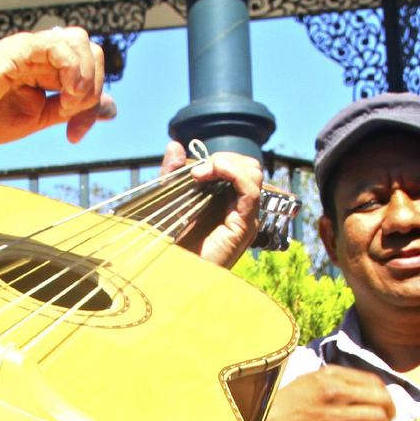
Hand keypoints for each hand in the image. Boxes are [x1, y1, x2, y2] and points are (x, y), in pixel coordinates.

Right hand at [0, 28, 112, 148]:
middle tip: (71, 120)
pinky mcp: (16, 50)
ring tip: (66, 105)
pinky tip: (61, 96)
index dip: (93, 100)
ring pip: (79, 41)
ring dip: (83, 78)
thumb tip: (111, 108)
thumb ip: (73, 109)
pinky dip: (70, 70)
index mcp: (45, 66)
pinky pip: (57, 45)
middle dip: (92, 89)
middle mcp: (39, 52)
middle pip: (90, 51)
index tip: (74, 133)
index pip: (88, 67)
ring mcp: (28, 48)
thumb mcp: (39, 117)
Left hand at [161, 140, 262, 267]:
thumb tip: (175, 145)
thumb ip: (171, 173)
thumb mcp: (166, 199)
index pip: (239, 168)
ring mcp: (244, 218)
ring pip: (253, 173)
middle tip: (197, 172)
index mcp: (225, 204)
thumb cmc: (166, 245)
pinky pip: (251, 190)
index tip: (192, 168)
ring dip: (227, 163)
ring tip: (201, 174)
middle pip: (250, 168)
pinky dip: (232, 172)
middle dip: (225, 159)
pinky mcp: (244, 226)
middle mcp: (240, 210)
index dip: (219, 160)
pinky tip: (210, 173)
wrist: (168, 275)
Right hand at [254, 366, 393, 420]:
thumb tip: (363, 388)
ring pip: (378, 417)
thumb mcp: (309, 382)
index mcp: (330, 376)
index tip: (385, 400)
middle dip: (390, 408)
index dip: (384, 391)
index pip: (372, 380)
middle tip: (390, 416)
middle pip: (380, 398)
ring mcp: (336, 416)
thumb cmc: (286, 406)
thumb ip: (335, 381)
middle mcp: (335, 393)